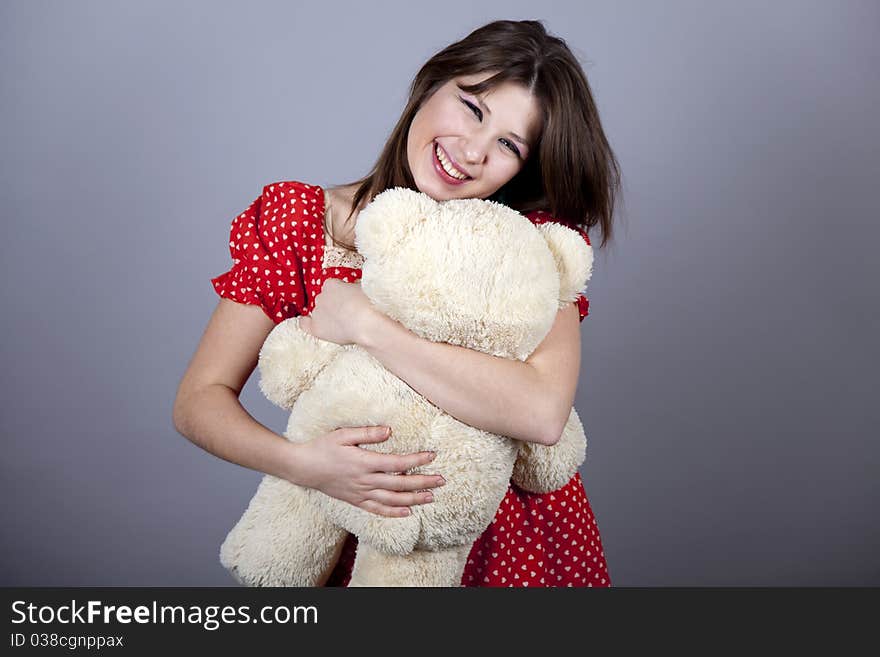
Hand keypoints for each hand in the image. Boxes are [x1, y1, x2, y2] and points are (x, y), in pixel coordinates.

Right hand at [287, 426, 445, 517]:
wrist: (303, 468)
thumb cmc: (323, 447)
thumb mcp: (343, 434)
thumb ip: (367, 432)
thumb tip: (389, 431)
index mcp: (364, 462)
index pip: (397, 464)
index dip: (417, 460)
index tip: (432, 455)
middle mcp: (365, 481)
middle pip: (400, 484)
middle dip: (423, 482)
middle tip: (442, 481)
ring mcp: (360, 493)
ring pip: (392, 500)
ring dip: (414, 500)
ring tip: (431, 497)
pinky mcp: (355, 501)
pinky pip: (377, 510)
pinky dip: (394, 512)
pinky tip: (407, 513)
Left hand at [298, 278, 375, 345]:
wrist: (366, 323)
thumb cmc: (369, 304)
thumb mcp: (362, 289)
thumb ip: (352, 289)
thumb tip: (353, 293)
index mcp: (331, 284)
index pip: (333, 286)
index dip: (341, 293)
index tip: (349, 299)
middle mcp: (321, 296)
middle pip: (325, 298)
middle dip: (334, 304)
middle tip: (347, 312)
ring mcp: (317, 312)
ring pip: (318, 312)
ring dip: (327, 315)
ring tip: (341, 324)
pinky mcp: (316, 328)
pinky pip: (304, 324)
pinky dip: (305, 323)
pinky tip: (307, 322)